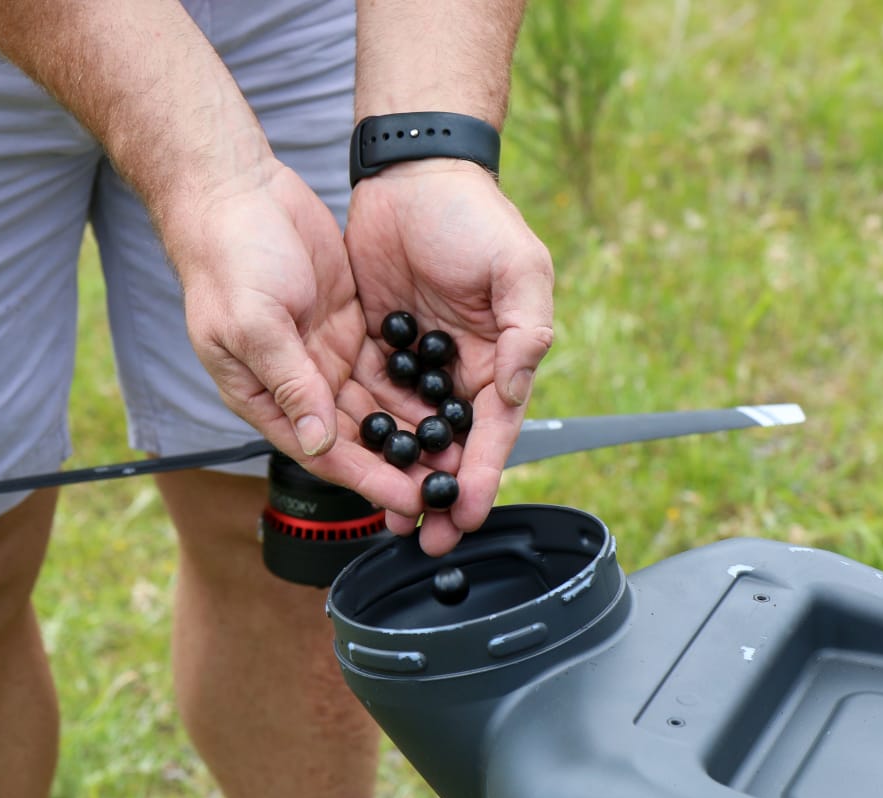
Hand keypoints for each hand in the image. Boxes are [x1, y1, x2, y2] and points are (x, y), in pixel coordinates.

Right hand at [171, 161, 425, 518]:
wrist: (238, 192)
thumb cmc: (229, 257)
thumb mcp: (255, 322)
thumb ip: (290, 381)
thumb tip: (318, 441)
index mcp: (266, 397)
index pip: (325, 453)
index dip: (369, 480)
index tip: (411, 500)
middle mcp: (300, 385)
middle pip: (359, 440)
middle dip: (400, 466)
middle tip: (447, 488)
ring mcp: (328, 356)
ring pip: (380, 409)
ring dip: (415, 433)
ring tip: (459, 456)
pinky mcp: (352, 327)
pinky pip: (390, 369)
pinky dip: (418, 388)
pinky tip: (452, 404)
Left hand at [345, 160, 554, 554]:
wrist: (411, 174)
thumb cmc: (474, 216)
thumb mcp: (518, 267)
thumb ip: (526, 331)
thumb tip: (513, 392)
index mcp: (501, 357)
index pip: (494, 429)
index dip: (484, 473)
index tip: (470, 514)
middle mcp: (460, 370)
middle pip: (452, 445)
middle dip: (443, 492)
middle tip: (430, 538)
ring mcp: (416, 363)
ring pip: (410, 434)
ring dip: (403, 476)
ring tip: (390, 518)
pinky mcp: (376, 347)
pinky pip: (371, 401)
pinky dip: (368, 436)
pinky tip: (356, 466)